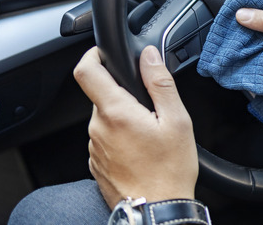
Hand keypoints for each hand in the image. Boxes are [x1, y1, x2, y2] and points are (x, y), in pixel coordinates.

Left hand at [73, 46, 197, 208]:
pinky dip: (122, 137)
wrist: (157, 211)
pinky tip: (143, 151)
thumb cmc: (169, 171)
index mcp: (116, 112)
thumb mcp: (177, 120)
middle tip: (151, 107)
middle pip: (102, 95)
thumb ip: (160, 83)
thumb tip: (149, 56)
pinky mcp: (97, 163)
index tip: (105, 53)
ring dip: (124, 118)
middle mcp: (98, 128)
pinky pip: (106, 139)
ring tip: (151, 134)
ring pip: (106, 118)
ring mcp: (95, 148)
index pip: (86, 71)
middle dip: (123, 94)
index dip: (92, 55)